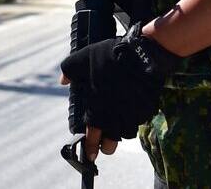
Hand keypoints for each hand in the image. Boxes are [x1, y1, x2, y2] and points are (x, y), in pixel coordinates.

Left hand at [59, 23, 180, 159]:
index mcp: (98, 108)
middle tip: (104, 147)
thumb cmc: (109, 57)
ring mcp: (133, 114)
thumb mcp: (82, 58)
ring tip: (116, 130)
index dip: (90, 147)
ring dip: (120, 134)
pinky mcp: (147, 109)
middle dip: (106, 147)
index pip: (92, 136)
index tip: (89, 155)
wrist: (142, 54)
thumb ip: (69, 70)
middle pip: (111, 143)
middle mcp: (116, 116)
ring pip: (126, 133)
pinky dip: (134, 120)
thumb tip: (63, 81)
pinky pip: (139, 120)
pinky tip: (130, 112)